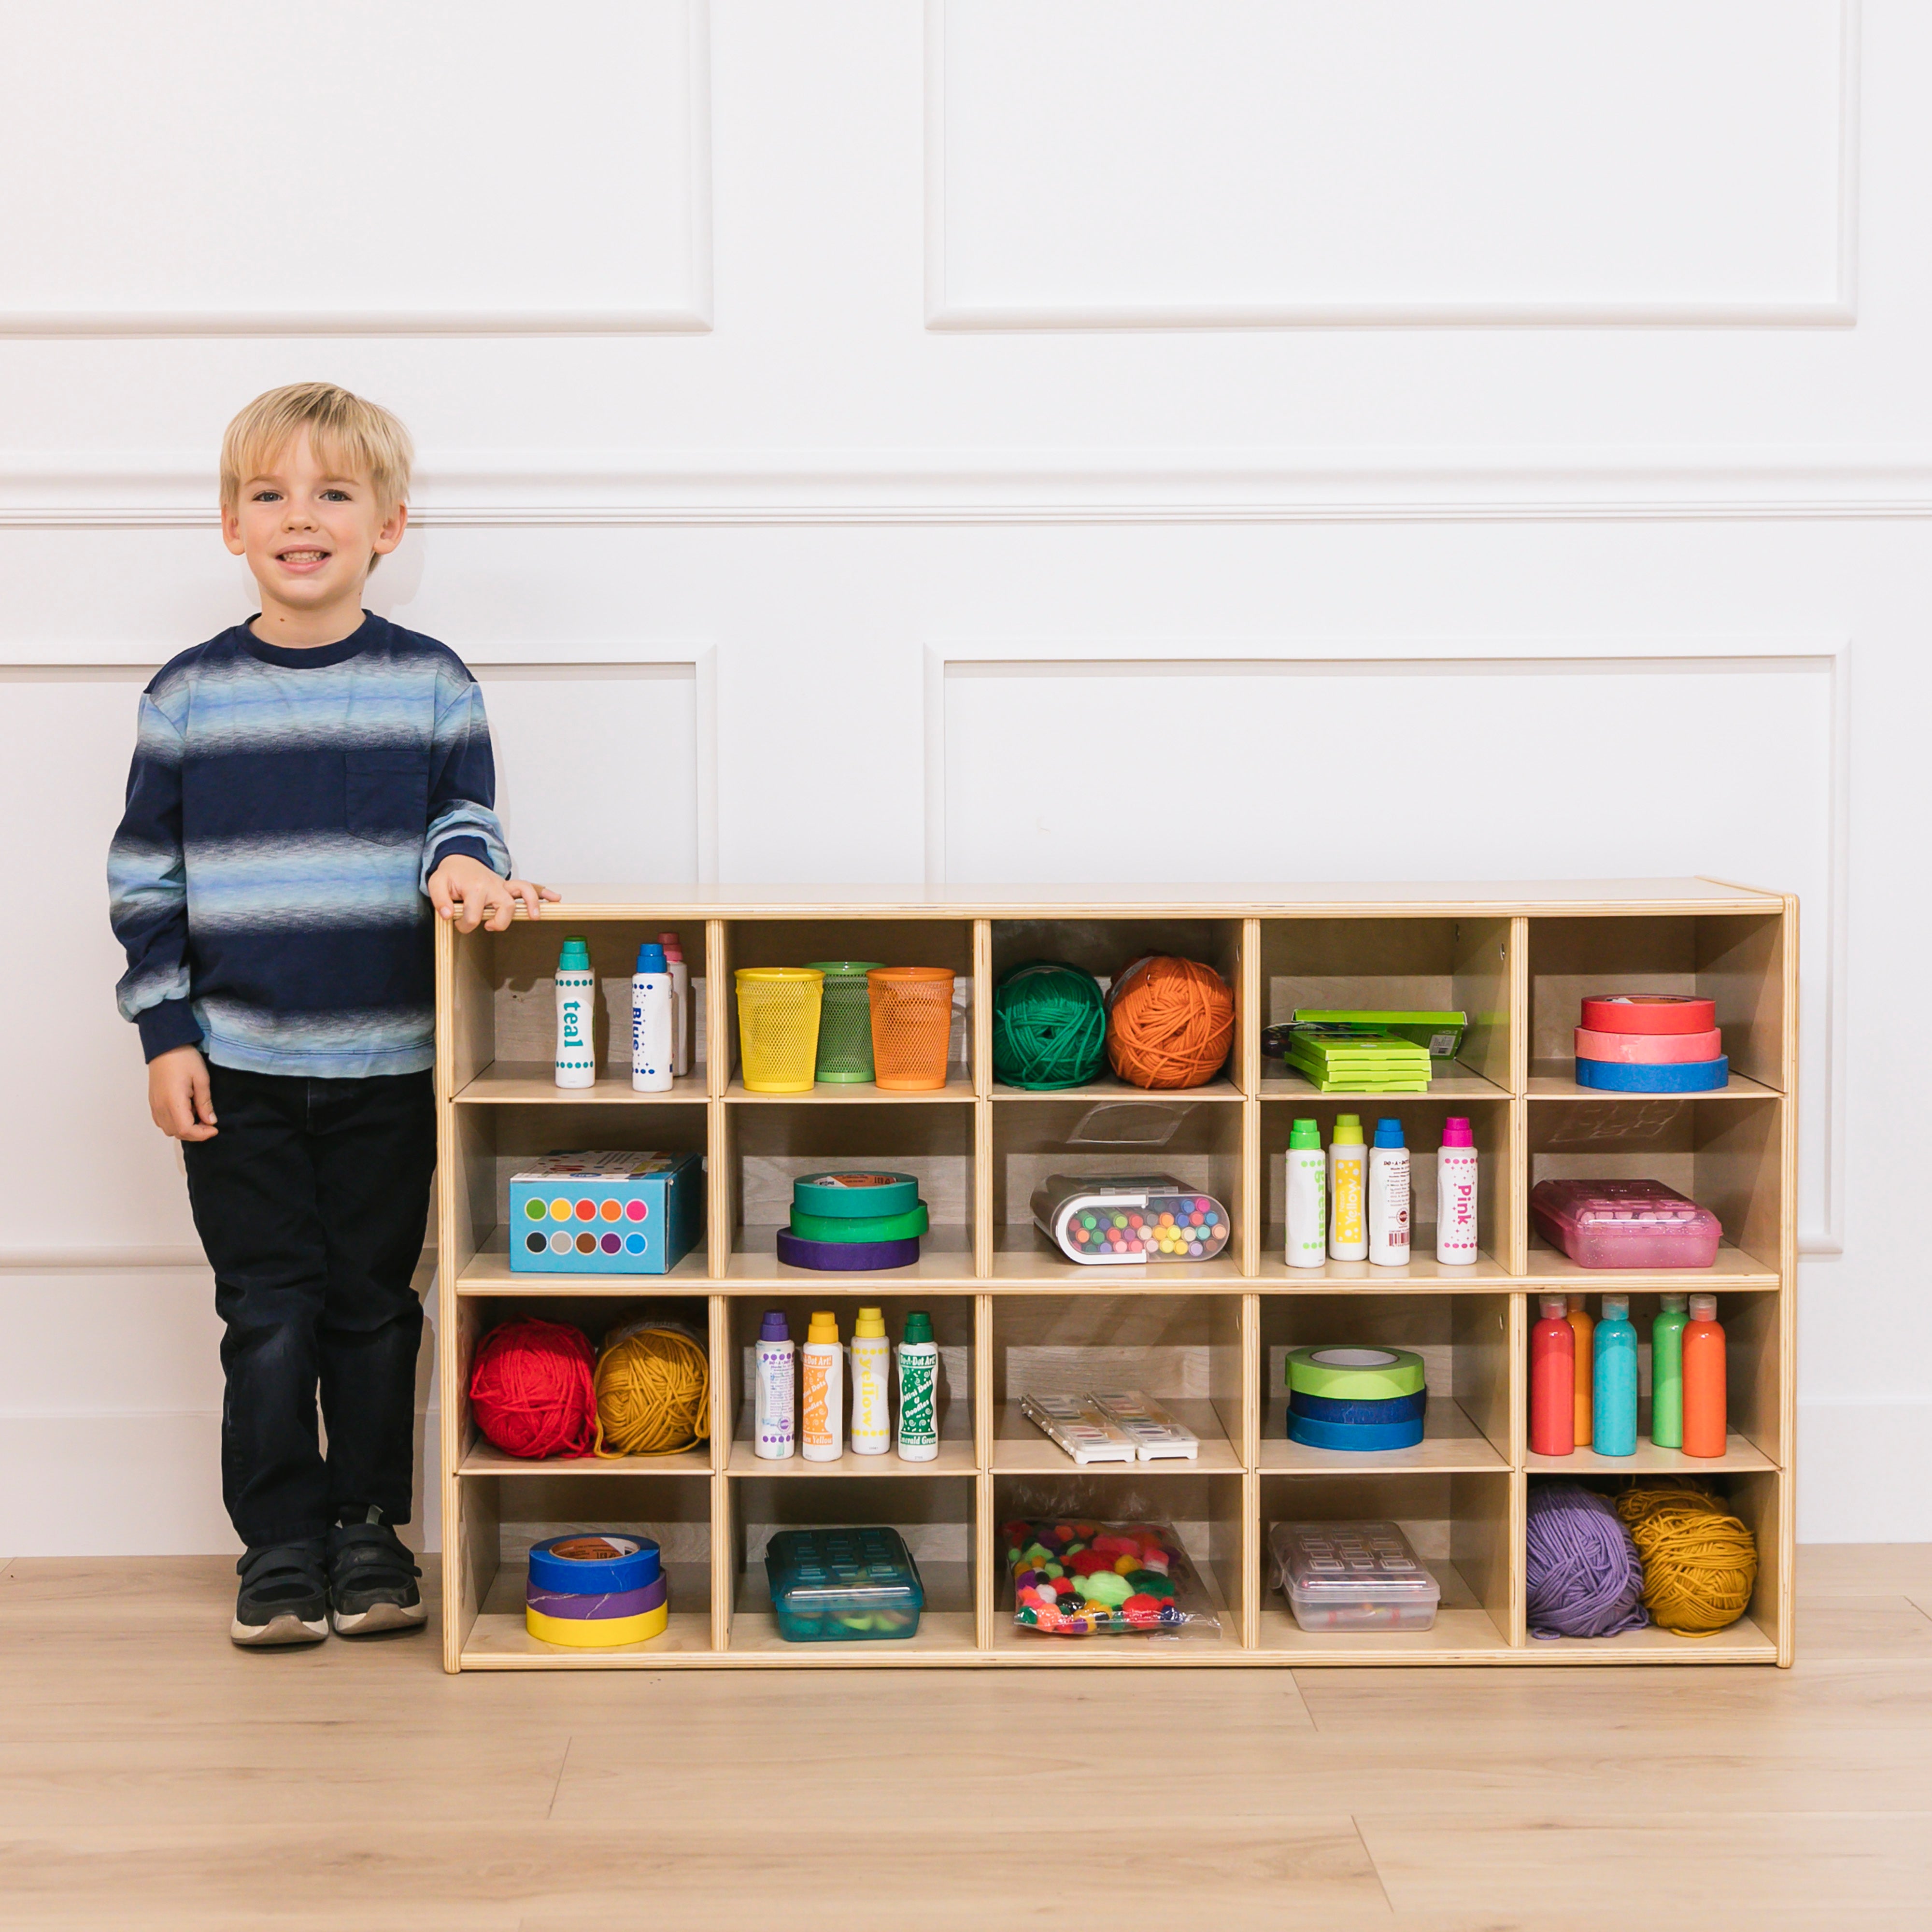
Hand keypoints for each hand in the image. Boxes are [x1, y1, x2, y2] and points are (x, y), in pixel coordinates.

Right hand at [149, 1045, 217, 1140]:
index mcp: (173, 1102)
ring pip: (168, 1129)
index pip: (185, 1130)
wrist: (165, 1046)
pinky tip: (186, 1112)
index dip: (201, 1134)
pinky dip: (175, 1123)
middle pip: (176, 1133)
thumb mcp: (201, 1079)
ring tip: (198, 1115)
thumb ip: (205, 1103)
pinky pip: (162, 1121)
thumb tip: (211, 1121)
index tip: (214, 1128)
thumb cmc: (185, 1059)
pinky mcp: (153, 1102)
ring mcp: (154, 1105)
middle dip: (195, 1133)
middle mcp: (160, 1107)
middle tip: (209, 1123)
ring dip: (185, 1129)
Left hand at [428, 854, 557, 932]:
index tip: (458, 923)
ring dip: (532, 904)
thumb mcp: (437, 883)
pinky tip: (555, 899)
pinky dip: (544, 893)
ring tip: (535, 916)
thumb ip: (440, 899)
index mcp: (475, 887)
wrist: (461, 859)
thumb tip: (448, 915)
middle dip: (500, 921)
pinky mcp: (509, 887)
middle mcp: (493, 885)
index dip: (464, 925)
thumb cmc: (451, 874)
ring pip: (523, 892)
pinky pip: (530, 887)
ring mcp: (503, 886)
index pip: (473, 916)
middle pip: (505, 906)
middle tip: (489, 927)